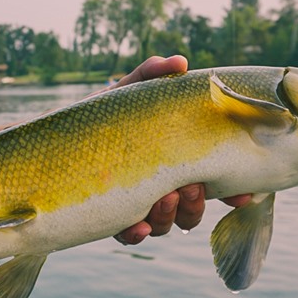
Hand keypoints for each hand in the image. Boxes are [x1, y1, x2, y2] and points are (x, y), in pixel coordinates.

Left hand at [107, 55, 250, 244]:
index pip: (214, 180)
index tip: (243, 194)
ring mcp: (138, 205)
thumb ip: (153, 73)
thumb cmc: (102, 113)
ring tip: (163, 198)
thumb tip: (180, 62)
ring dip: (170, 216)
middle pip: (193, 209)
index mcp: (176, 160)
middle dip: (196, 202)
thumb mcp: (128, 91)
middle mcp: (162, 186)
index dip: (233, 191)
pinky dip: (136, 233)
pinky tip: (137, 224)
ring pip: (168, 225)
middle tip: (189, 186)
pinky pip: (130, 235)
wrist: (54, 137)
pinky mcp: (110, 217)